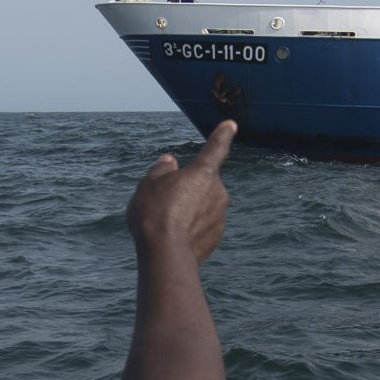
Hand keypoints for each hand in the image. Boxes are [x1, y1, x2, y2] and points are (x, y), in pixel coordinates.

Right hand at [126, 121, 235, 265]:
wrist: (165, 254)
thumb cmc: (155, 213)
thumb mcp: (149, 184)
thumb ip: (162, 170)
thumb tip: (170, 163)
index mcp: (203, 172)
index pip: (216, 148)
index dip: (222, 135)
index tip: (231, 125)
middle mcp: (218, 191)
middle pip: (202, 183)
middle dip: (187, 188)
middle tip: (164, 201)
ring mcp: (220, 216)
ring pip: (202, 206)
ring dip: (188, 209)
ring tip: (165, 222)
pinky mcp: (216, 237)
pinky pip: (203, 226)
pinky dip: (191, 228)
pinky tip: (174, 237)